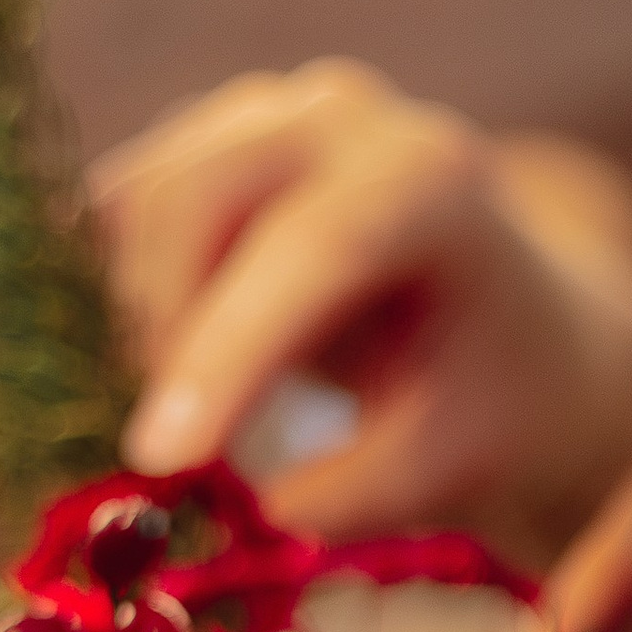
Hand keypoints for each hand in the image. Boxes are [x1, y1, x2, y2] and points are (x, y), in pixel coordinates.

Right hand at [94, 59, 631, 557]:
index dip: (227, 353)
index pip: (314, 247)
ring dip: (130, 324)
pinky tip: (152, 376)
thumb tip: (243, 514)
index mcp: (434, 180)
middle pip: (197, 201)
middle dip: (160, 335)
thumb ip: (351, 496)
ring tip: (183, 424)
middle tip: (165, 459)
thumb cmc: (494, 404)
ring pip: (139, 206)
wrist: (516, 340)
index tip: (164, 459)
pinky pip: (120, 216)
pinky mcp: (206, 143)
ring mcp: (267, 117)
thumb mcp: (448, 468)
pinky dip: (115, 301)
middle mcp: (345, 120)